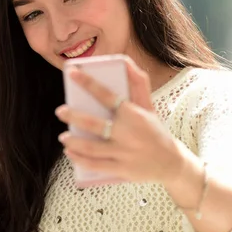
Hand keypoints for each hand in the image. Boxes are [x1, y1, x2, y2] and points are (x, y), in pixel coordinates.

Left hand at [55, 57, 184, 183]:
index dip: (88, 82)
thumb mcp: (149, 106)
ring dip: (73, 141)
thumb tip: (126, 61)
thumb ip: (138, 83)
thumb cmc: (156, 130)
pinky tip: (69, 152)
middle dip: (73, 116)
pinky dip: (79, 159)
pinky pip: (95, 165)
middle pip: (94, 124)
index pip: (107, 95)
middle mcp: (128, 134)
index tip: (72, 72)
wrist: (171, 163)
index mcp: (134, 114)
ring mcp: (124, 153)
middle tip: (60, 111)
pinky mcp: (121, 170)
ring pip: (91, 148)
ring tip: (63, 136)